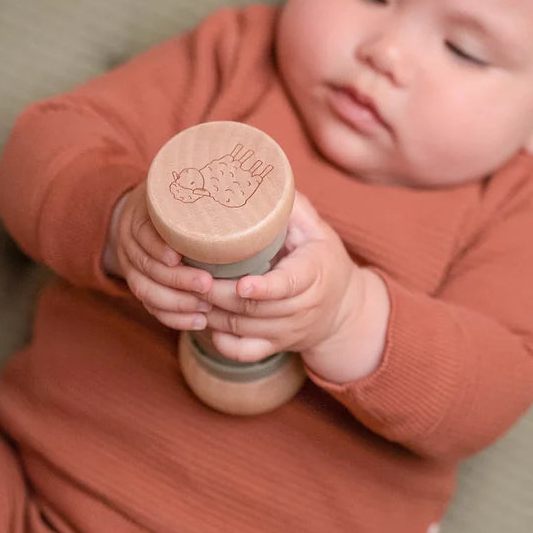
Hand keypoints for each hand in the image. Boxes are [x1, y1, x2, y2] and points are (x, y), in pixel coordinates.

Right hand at [102, 188, 215, 331]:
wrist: (141, 218)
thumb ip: (196, 194)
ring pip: (147, 292)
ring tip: (207, 307)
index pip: (143, 234)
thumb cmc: (172, 204)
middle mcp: (130, 245)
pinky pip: (152, 308)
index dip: (158, 247)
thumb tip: (236, 189)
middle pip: (147, 267)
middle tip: (207, 284)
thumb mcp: (175, 193)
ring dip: (178, 303)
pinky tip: (199, 321)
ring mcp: (132, 269)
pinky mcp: (142, 288)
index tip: (177, 257)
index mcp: (138, 218)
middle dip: (177, 280)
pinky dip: (175, 318)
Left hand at [201, 192, 366, 362]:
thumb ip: (294, 209)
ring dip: (213, 313)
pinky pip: (244, 352)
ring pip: (244, 329)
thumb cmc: (323, 260)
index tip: (241, 283)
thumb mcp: (318, 230)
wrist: (344, 309)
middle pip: (256, 308)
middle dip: (220, 295)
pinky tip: (204, 322)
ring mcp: (288, 331)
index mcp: (313, 274)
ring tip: (189, 292)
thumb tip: (265, 180)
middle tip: (193, 277)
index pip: (288, 285)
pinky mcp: (275, 346)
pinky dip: (221, 342)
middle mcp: (302, 308)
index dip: (264, 287)